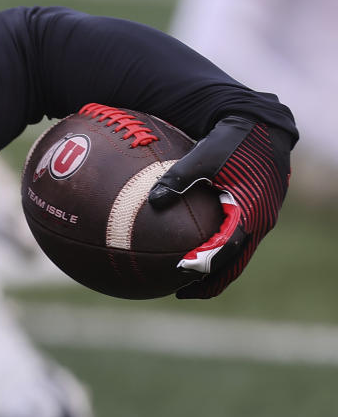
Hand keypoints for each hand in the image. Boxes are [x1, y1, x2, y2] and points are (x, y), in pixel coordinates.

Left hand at [148, 116, 291, 297]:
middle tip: (182, 292)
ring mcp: (261, 218)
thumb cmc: (233, 139)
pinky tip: (196, 252)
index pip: (227, 248)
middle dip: (210, 280)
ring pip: (239, 255)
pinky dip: (220, 252)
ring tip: (188, 283)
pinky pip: (239, 240)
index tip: (181, 274)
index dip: (205, 263)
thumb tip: (153, 200)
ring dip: (216, 270)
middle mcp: (260, 220)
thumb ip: (178, 178)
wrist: (264, 125)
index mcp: (249, 210)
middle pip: (235, 262)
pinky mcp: (256, 212)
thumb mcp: (203, 155)